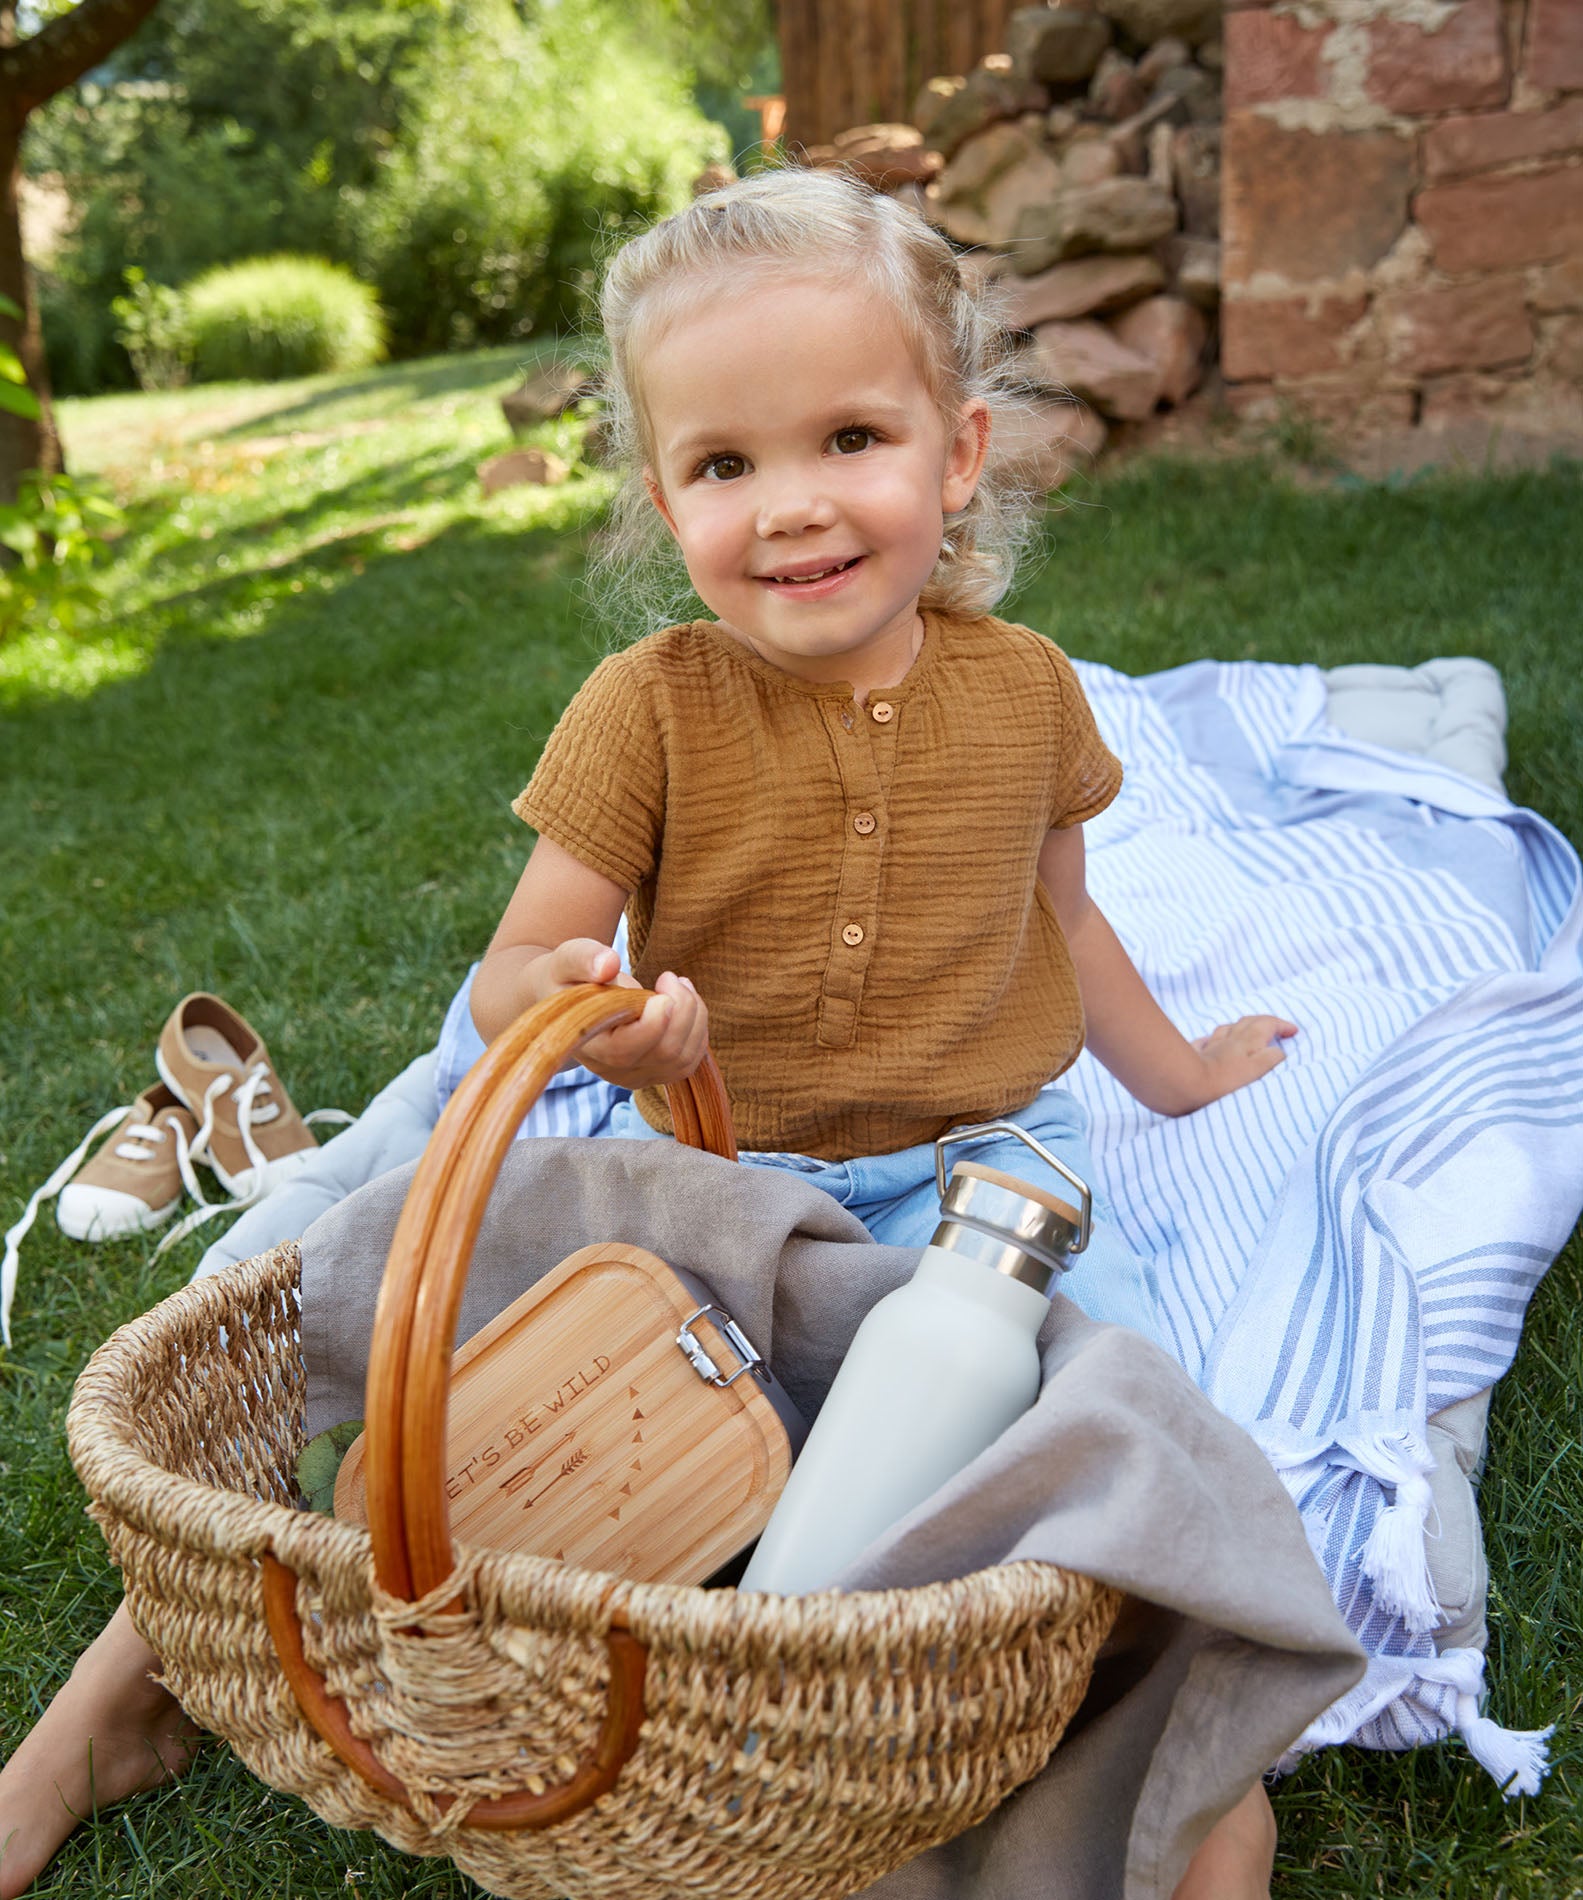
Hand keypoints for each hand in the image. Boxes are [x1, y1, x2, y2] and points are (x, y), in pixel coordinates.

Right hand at [525, 938, 709, 1090]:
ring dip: (694, 1015)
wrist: (570, 1002)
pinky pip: (690, 1060)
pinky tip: (683, 1001)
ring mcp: (636, 1076)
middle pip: (665, 1053)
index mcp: (586, 1044)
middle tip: (668, 976)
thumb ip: (583, 958)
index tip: (662, 993)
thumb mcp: (566, 960)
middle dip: (681, 1008)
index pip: (625, 1049)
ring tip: (676, 983)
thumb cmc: (568, 978)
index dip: (653, 1024)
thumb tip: (609, 964)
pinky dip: (697, 1027)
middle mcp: (611, 1070)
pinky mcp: (655, 1073)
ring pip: (683, 1058)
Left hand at [1186, 1014, 1297, 1107]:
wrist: (1187, 1086)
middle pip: (1248, 1022)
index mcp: (1247, 1040)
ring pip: (1226, 1029)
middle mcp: (1229, 1039)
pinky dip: (1213, 1040)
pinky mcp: (1194, 1055)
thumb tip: (1278, 1051)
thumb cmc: (1226, 1082)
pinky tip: (1211, 1043)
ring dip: (1239, 1028)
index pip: (1268, 1024)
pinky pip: (1205, 1042)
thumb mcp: (1258, 1071)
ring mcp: (1210, 1046)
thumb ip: (1272, 1058)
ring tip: (1246, 1033)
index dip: (1282, 1026)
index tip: (1293, 1031)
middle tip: (1275, 1029)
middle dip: (1264, 1022)